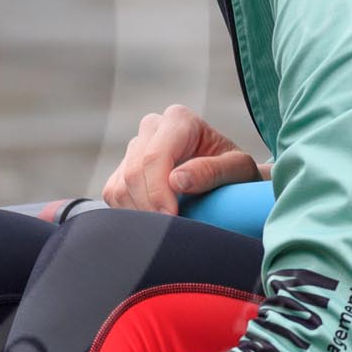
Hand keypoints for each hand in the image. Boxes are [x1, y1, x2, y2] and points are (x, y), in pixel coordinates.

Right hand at [101, 104, 266, 215]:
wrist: (228, 179)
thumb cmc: (236, 173)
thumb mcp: (238, 170)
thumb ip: (212, 172)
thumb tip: (176, 180)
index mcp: (179, 120)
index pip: (154, 157)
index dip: (159, 192)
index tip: (172, 218)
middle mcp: (152, 127)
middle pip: (134, 173)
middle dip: (149, 207)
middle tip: (171, 231)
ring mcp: (134, 147)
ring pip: (120, 186)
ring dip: (141, 213)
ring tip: (169, 226)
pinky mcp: (122, 169)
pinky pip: (113, 194)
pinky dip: (131, 213)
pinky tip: (156, 219)